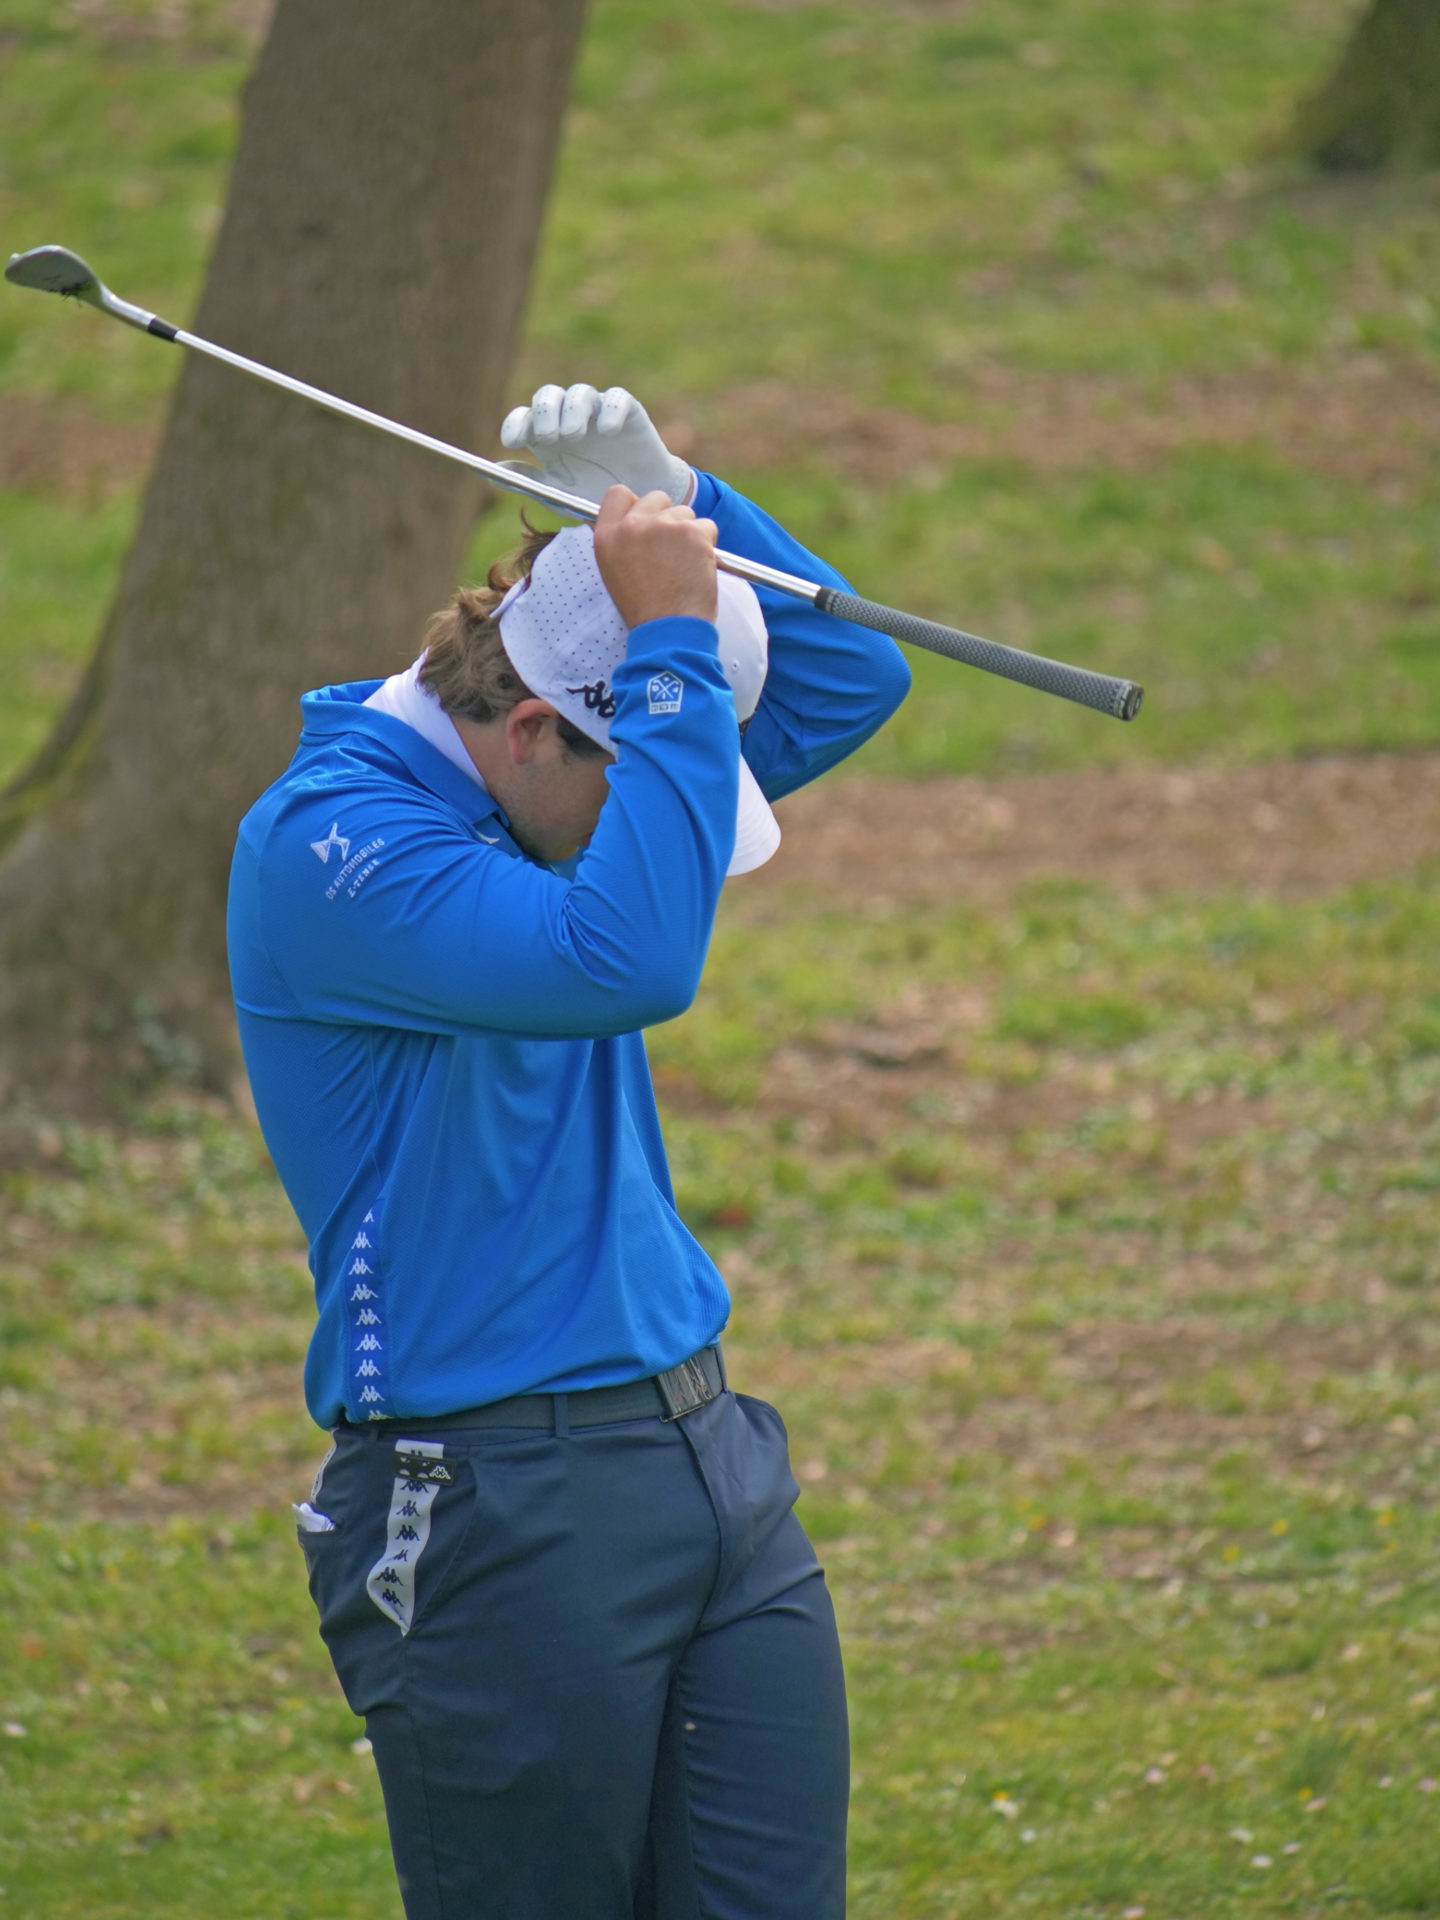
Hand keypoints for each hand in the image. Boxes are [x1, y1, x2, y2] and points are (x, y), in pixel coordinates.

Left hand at [500, 384, 693, 506]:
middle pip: (548, 396)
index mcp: (547, 436)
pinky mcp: (628, 412)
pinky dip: (610, 410)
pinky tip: (607, 431)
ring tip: (573, 434)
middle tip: (548, 436)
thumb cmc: (593, 495)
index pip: (525, 418)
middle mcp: (569, 418)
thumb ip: (528, 481)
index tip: (512, 443)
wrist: (638, 501)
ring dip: (573, 411)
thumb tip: (491, 472)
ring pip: (580, 393)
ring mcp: (598, 413)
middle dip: (545, 413)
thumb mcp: (558, 493)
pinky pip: (617, 399)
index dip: (516, 425)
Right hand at [592, 487, 717, 628]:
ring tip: (683, 567)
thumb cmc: (646, 609)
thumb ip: (623, 541)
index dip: (637, 505)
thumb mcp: (617, 572)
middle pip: (657, 498)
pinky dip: (708, 546)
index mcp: (607, 537)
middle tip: (671, 550)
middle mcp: (631, 526)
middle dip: (668, 518)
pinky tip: (697, 569)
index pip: (618, 495)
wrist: (668, 631)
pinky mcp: (692, 532)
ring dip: (690, 534)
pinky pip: (707, 527)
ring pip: (685, 513)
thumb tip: (636, 521)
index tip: (648, 521)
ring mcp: (663, 526)